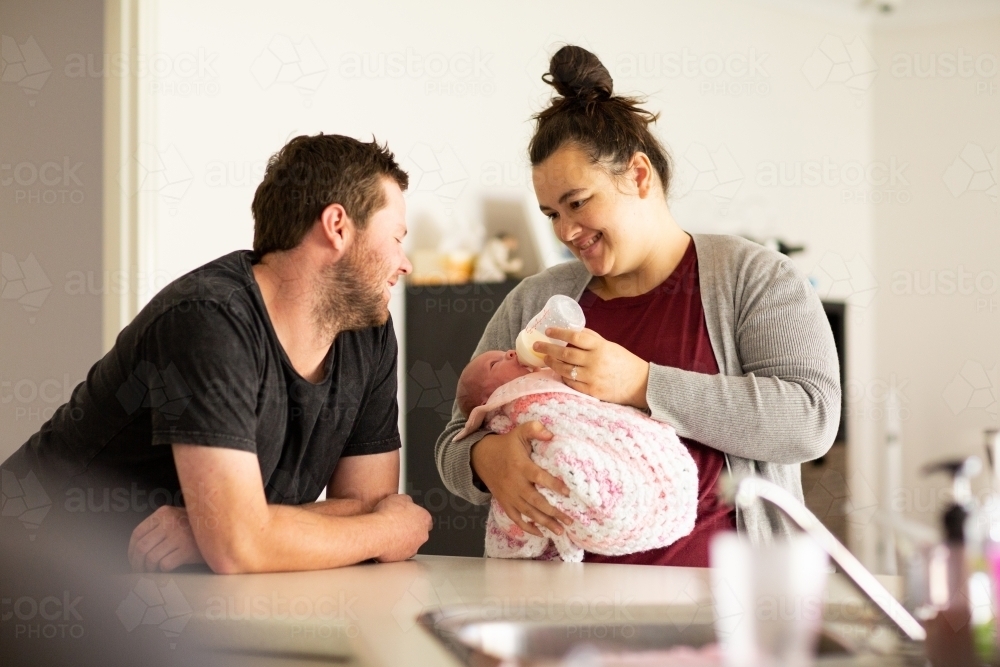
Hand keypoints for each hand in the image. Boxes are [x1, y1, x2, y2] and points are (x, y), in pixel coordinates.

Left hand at [128, 505, 205, 572]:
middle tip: (139, 569)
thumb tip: (136, 548)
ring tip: (151, 571)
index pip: (137, 533)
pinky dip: (161, 570)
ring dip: (148, 568)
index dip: (130, 550)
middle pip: (142, 547)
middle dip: (137, 562)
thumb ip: (158, 526)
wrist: (220, 531)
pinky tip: (164, 570)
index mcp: (164, 513)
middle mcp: (170, 522)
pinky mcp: (187, 550)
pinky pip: (165, 564)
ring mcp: (179, 536)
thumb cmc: (195, 528)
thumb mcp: (176, 518)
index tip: (132, 558)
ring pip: (151, 558)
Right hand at [372, 494, 431, 561]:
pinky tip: (386, 542)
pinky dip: (395, 549)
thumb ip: (407, 501)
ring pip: (411, 544)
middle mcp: (422, 534)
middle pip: (419, 532)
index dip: (415, 517)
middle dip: (410, 529)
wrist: (378, 532)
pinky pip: (400, 553)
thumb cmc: (387, 516)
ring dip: (403, 540)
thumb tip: (406, 502)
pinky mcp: (403, 557)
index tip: (408, 516)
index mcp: (424, 518)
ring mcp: (414, 547)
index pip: (425, 518)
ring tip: (390, 534)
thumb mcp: (398, 497)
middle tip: (397, 525)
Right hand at [470, 422, 572, 537]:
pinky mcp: (505, 503)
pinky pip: (516, 518)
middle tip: (569, 520)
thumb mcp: (519, 432)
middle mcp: (515, 483)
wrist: (480, 457)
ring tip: (560, 531)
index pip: (538, 477)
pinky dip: (527, 528)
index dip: (553, 484)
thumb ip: (534, 430)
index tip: (567, 492)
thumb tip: (551, 434)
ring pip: (528, 512)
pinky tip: (541, 534)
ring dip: (544, 523)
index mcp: (520, 466)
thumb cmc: (506, 445)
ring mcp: (509, 495)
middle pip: (535, 500)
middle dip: (552, 512)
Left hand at [534, 327, 649, 408]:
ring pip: (565, 370)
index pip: (575, 337)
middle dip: (548, 349)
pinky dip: (563, 377)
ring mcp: (593, 378)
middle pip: (565, 354)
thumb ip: (592, 339)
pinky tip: (558, 372)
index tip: (548, 331)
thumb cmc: (624, 362)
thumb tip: (572, 330)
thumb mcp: (609, 345)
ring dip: (552, 364)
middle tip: (537, 345)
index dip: (559, 333)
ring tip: (544, 359)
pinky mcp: (592, 391)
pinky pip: (571, 384)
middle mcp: (595, 362)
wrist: (640, 384)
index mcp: (600, 347)